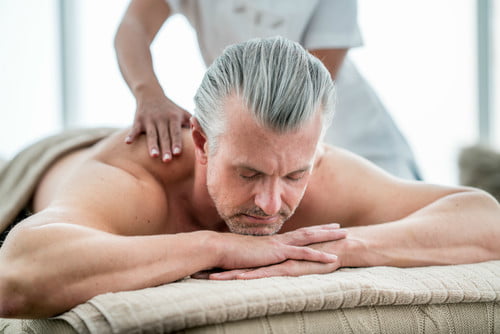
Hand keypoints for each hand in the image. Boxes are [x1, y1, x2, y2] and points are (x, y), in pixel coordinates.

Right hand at [126, 95, 190, 161]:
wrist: (150, 93)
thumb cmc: (171, 108)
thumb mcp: (182, 112)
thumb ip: (192, 123)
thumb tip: (205, 137)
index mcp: (173, 117)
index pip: (176, 132)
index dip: (177, 142)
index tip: (177, 153)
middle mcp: (161, 118)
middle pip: (164, 136)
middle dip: (165, 148)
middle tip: (167, 161)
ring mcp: (149, 119)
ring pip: (151, 135)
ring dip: (152, 145)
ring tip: (154, 155)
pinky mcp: (138, 120)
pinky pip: (134, 129)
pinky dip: (131, 136)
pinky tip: (128, 143)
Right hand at [193, 224, 346, 278]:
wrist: (219, 248)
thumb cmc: (227, 253)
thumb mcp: (244, 254)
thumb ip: (253, 255)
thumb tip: (254, 258)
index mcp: (271, 241)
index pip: (294, 234)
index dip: (308, 230)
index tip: (320, 227)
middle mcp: (278, 240)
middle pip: (306, 232)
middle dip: (324, 229)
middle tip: (339, 226)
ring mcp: (280, 245)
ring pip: (309, 238)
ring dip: (328, 237)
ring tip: (345, 235)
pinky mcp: (278, 253)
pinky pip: (304, 254)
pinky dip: (320, 255)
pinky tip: (333, 258)